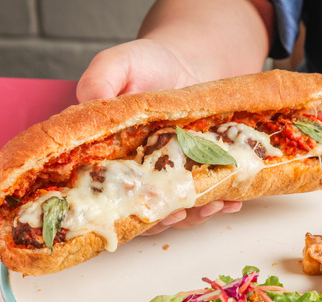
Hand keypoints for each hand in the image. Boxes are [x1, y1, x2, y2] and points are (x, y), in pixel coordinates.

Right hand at [77, 39, 243, 233]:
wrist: (188, 65)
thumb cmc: (146, 65)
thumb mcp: (120, 63)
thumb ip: (100, 78)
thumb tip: (89, 99)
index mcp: (103, 156)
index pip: (98, 192)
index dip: (116, 208)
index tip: (138, 208)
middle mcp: (130, 176)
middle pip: (137, 212)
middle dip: (160, 218)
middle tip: (180, 213)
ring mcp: (163, 181)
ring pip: (173, 212)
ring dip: (194, 215)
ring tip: (215, 204)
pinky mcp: (192, 180)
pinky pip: (202, 202)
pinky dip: (217, 203)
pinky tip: (233, 200)